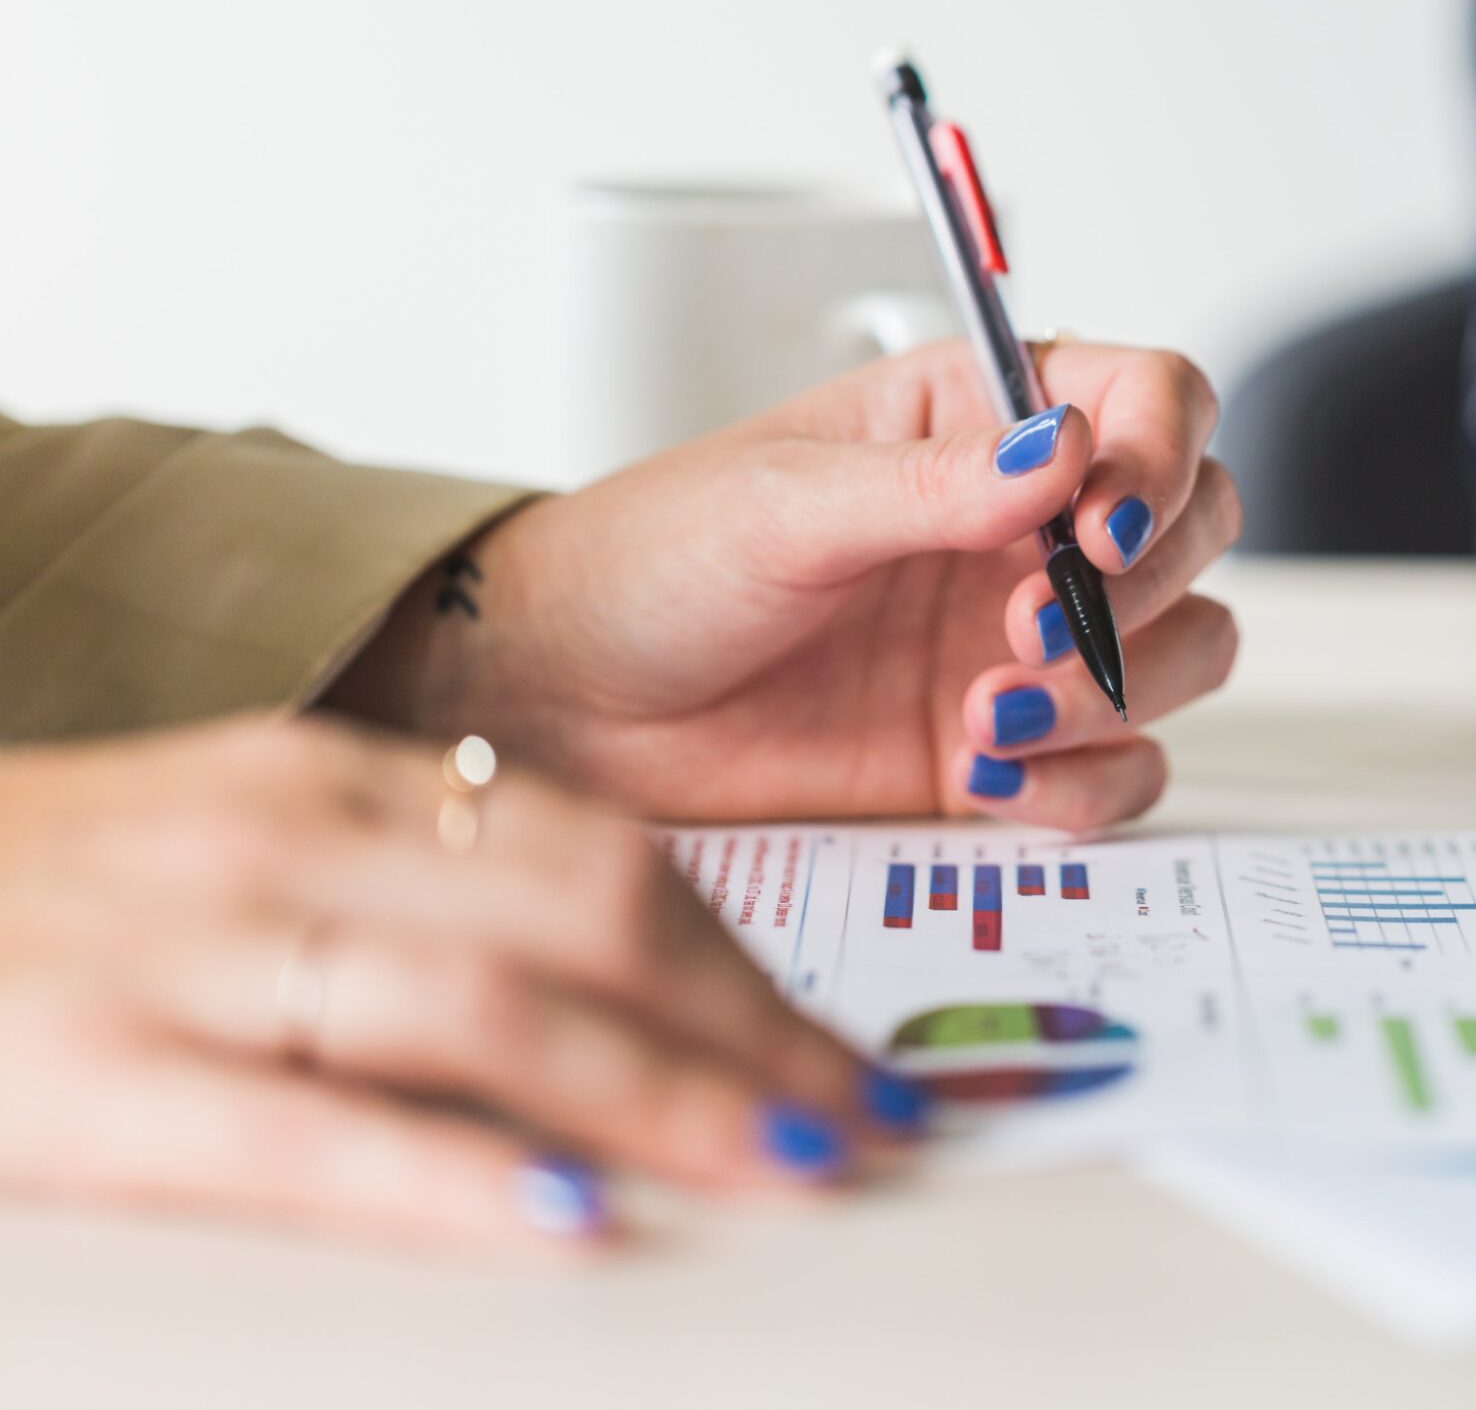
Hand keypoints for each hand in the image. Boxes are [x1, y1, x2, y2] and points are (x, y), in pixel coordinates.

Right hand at [0, 716, 918, 1251]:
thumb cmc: (49, 891)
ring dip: (667, 1093)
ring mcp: (185, 951)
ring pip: (487, 1008)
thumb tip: (626, 967)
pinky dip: (449, 1178)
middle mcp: (282, 843)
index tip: (846, 1039)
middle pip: (587, 923)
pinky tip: (562, 1221)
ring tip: (789, 1164)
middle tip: (865, 1118)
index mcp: (330, 783)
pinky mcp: (86, 1070)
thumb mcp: (241, 843)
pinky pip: (303, 1128)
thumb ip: (413, 884)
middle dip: (753, 1031)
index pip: (604, 858)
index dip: (750, 958)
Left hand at [331, 340, 1241, 828]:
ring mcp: (1030, 638)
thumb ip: (934, 484)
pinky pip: (1125, 768)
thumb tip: (1067, 453)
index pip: (1153, 400)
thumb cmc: (656, 564)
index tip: (1100, 526)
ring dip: (1117, 689)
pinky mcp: (1015, 748)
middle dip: (1141, 587)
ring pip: (1186, 649)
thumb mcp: (782, 503)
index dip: (1163, 454)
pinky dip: (1084, 783)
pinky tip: (984, 777)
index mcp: (984, 420)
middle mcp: (1030, 525)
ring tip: (985, 714)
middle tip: (1025, 625)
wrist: (577, 707)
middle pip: (1199, 523)